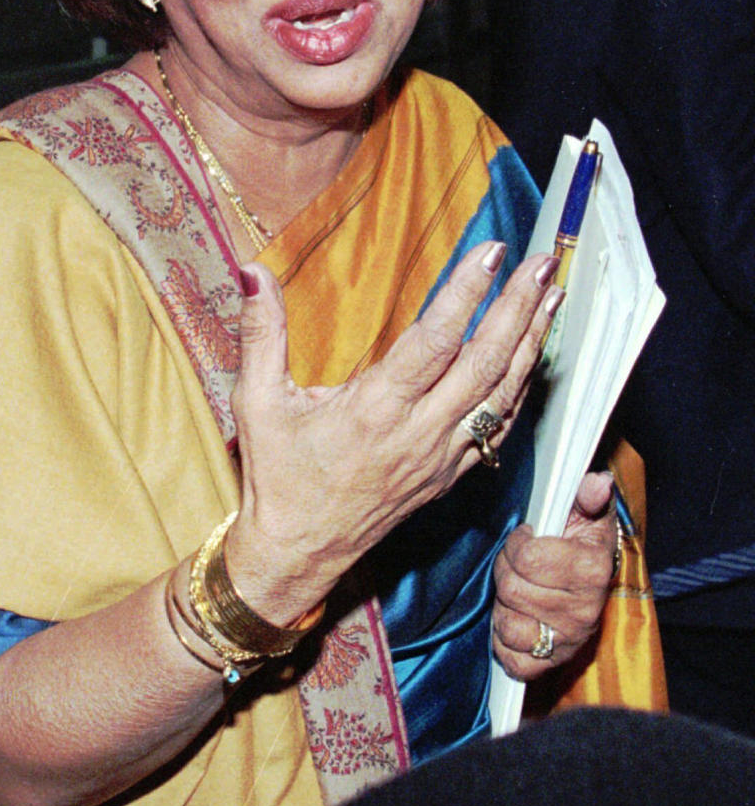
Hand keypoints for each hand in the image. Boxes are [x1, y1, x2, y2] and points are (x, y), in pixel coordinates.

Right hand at [226, 241, 563, 624]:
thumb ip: (261, 331)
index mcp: (374, 409)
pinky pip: (498, 427)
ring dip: (530, 342)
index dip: (467, 293)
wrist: (297, 553)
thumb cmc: (277, 476)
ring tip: (552, 296)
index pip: (435, 340)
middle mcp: (418, 433)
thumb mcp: (257, 401)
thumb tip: (252, 270)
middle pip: (484, 363)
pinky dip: (521, 387)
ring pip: (501, 394)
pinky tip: (532, 356)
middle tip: (542, 264)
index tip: (492, 252)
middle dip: (518, 308)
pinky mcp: (450, 474)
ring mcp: (441, 457)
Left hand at [491, 471, 616, 679]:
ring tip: (520, 591)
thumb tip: (597, 481)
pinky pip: (512, 658)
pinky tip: (517, 620)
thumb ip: (587, 496)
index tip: (527, 539)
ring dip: (504, 604)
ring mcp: (568, 641)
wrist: (591, 588)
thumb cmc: (581, 545)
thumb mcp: (587, 514)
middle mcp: (584, 611)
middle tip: (519, 565)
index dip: (518, 544)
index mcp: (592, 570)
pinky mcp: (551, 664)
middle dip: (506, 570)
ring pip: (507, 623)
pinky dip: (504, 640)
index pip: (528, 558)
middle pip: (512, 588)